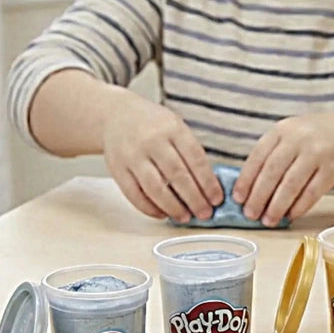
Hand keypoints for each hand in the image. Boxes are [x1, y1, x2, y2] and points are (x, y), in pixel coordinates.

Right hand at [101, 93, 222, 220]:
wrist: (117, 115)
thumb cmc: (154, 126)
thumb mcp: (176, 128)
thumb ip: (191, 153)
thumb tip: (209, 188)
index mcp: (173, 129)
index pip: (196, 159)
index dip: (208, 183)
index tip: (217, 199)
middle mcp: (152, 141)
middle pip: (177, 175)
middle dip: (194, 199)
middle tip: (205, 213)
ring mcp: (132, 155)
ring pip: (155, 187)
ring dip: (173, 207)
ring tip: (185, 217)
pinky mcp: (117, 168)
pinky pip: (134, 194)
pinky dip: (149, 208)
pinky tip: (162, 214)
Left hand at [234, 112, 333, 224]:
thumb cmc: (318, 138)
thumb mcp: (293, 135)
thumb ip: (274, 154)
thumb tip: (250, 188)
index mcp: (283, 130)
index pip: (258, 156)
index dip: (246, 180)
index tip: (238, 198)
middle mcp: (299, 139)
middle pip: (272, 172)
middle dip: (258, 197)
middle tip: (250, 214)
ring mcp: (318, 153)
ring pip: (291, 185)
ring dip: (277, 206)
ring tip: (269, 220)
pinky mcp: (333, 169)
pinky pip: (312, 193)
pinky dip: (299, 207)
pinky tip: (291, 215)